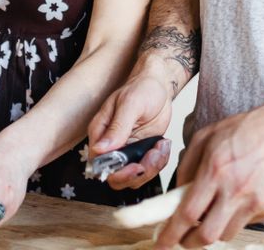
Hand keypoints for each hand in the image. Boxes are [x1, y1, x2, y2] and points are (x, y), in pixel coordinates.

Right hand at [87, 74, 175, 188]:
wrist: (158, 86)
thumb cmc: (142, 88)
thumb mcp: (130, 104)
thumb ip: (117, 128)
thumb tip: (100, 149)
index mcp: (100, 133)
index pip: (100, 165)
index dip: (117, 172)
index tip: (137, 166)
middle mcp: (110, 146)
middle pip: (116, 177)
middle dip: (138, 173)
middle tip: (154, 155)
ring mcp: (126, 151)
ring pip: (134, 178)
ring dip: (152, 168)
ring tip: (161, 146)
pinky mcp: (141, 152)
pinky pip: (148, 170)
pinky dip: (159, 162)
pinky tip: (163, 145)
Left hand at [155, 101, 263, 248]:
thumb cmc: (248, 129)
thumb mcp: (206, 136)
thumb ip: (187, 166)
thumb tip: (176, 192)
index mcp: (215, 170)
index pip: (188, 213)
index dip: (172, 234)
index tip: (162, 242)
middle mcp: (235, 189)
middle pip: (207, 235)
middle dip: (190, 242)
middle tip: (184, 238)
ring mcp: (254, 201)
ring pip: (226, 234)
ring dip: (214, 228)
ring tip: (214, 210)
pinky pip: (245, 224)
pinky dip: (235, 218)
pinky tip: (237, 198)